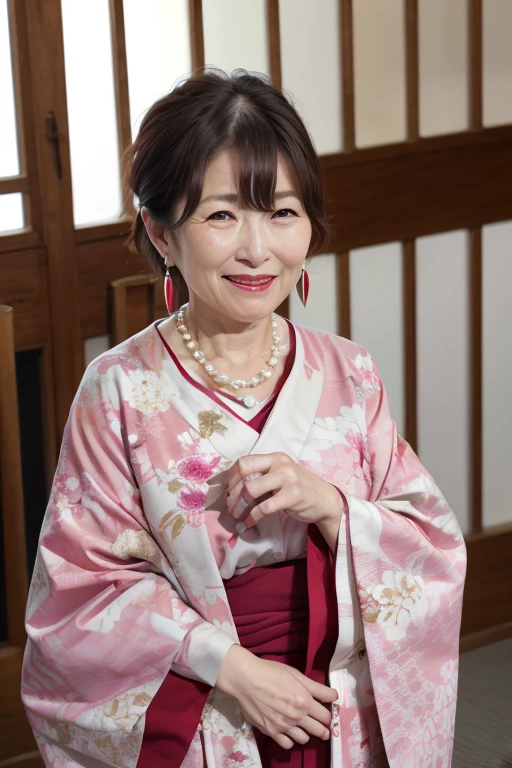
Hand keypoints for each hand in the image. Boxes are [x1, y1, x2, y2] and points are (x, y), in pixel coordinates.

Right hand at [216, 644, 337, 748]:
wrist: (245, 679)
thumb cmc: (271, 672)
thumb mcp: (296, 675)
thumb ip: (317, 688)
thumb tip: (335, 696)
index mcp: (304, 701)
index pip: (326, 716)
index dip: (330, 716)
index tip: (328, 714)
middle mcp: (296, 717)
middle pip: (319, 731)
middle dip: (323, 729)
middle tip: (322, 726)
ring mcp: (283, 727)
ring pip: (304, 739)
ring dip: (307, 733)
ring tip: (303, 725)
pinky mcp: (270, 732)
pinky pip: (287, 744)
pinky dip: (291, 739)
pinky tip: (289, 731)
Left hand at [225, 452, 342, 532]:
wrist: (325, 499)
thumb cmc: (299, 488)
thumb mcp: (280, 475)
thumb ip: (262, 476)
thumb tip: (233, 489)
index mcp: (274, 457)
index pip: (245, 461)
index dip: (231, 476)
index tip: (227, 490)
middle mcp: (280, 464)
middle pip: (244, 472)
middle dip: (233, 491)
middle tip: (230, 505)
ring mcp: (287, 479)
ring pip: (251, 489)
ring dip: (239, 506)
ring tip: (237, 515)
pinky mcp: (292, 496)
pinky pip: (264, 507)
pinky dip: (252, 517)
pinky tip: (248, 523)